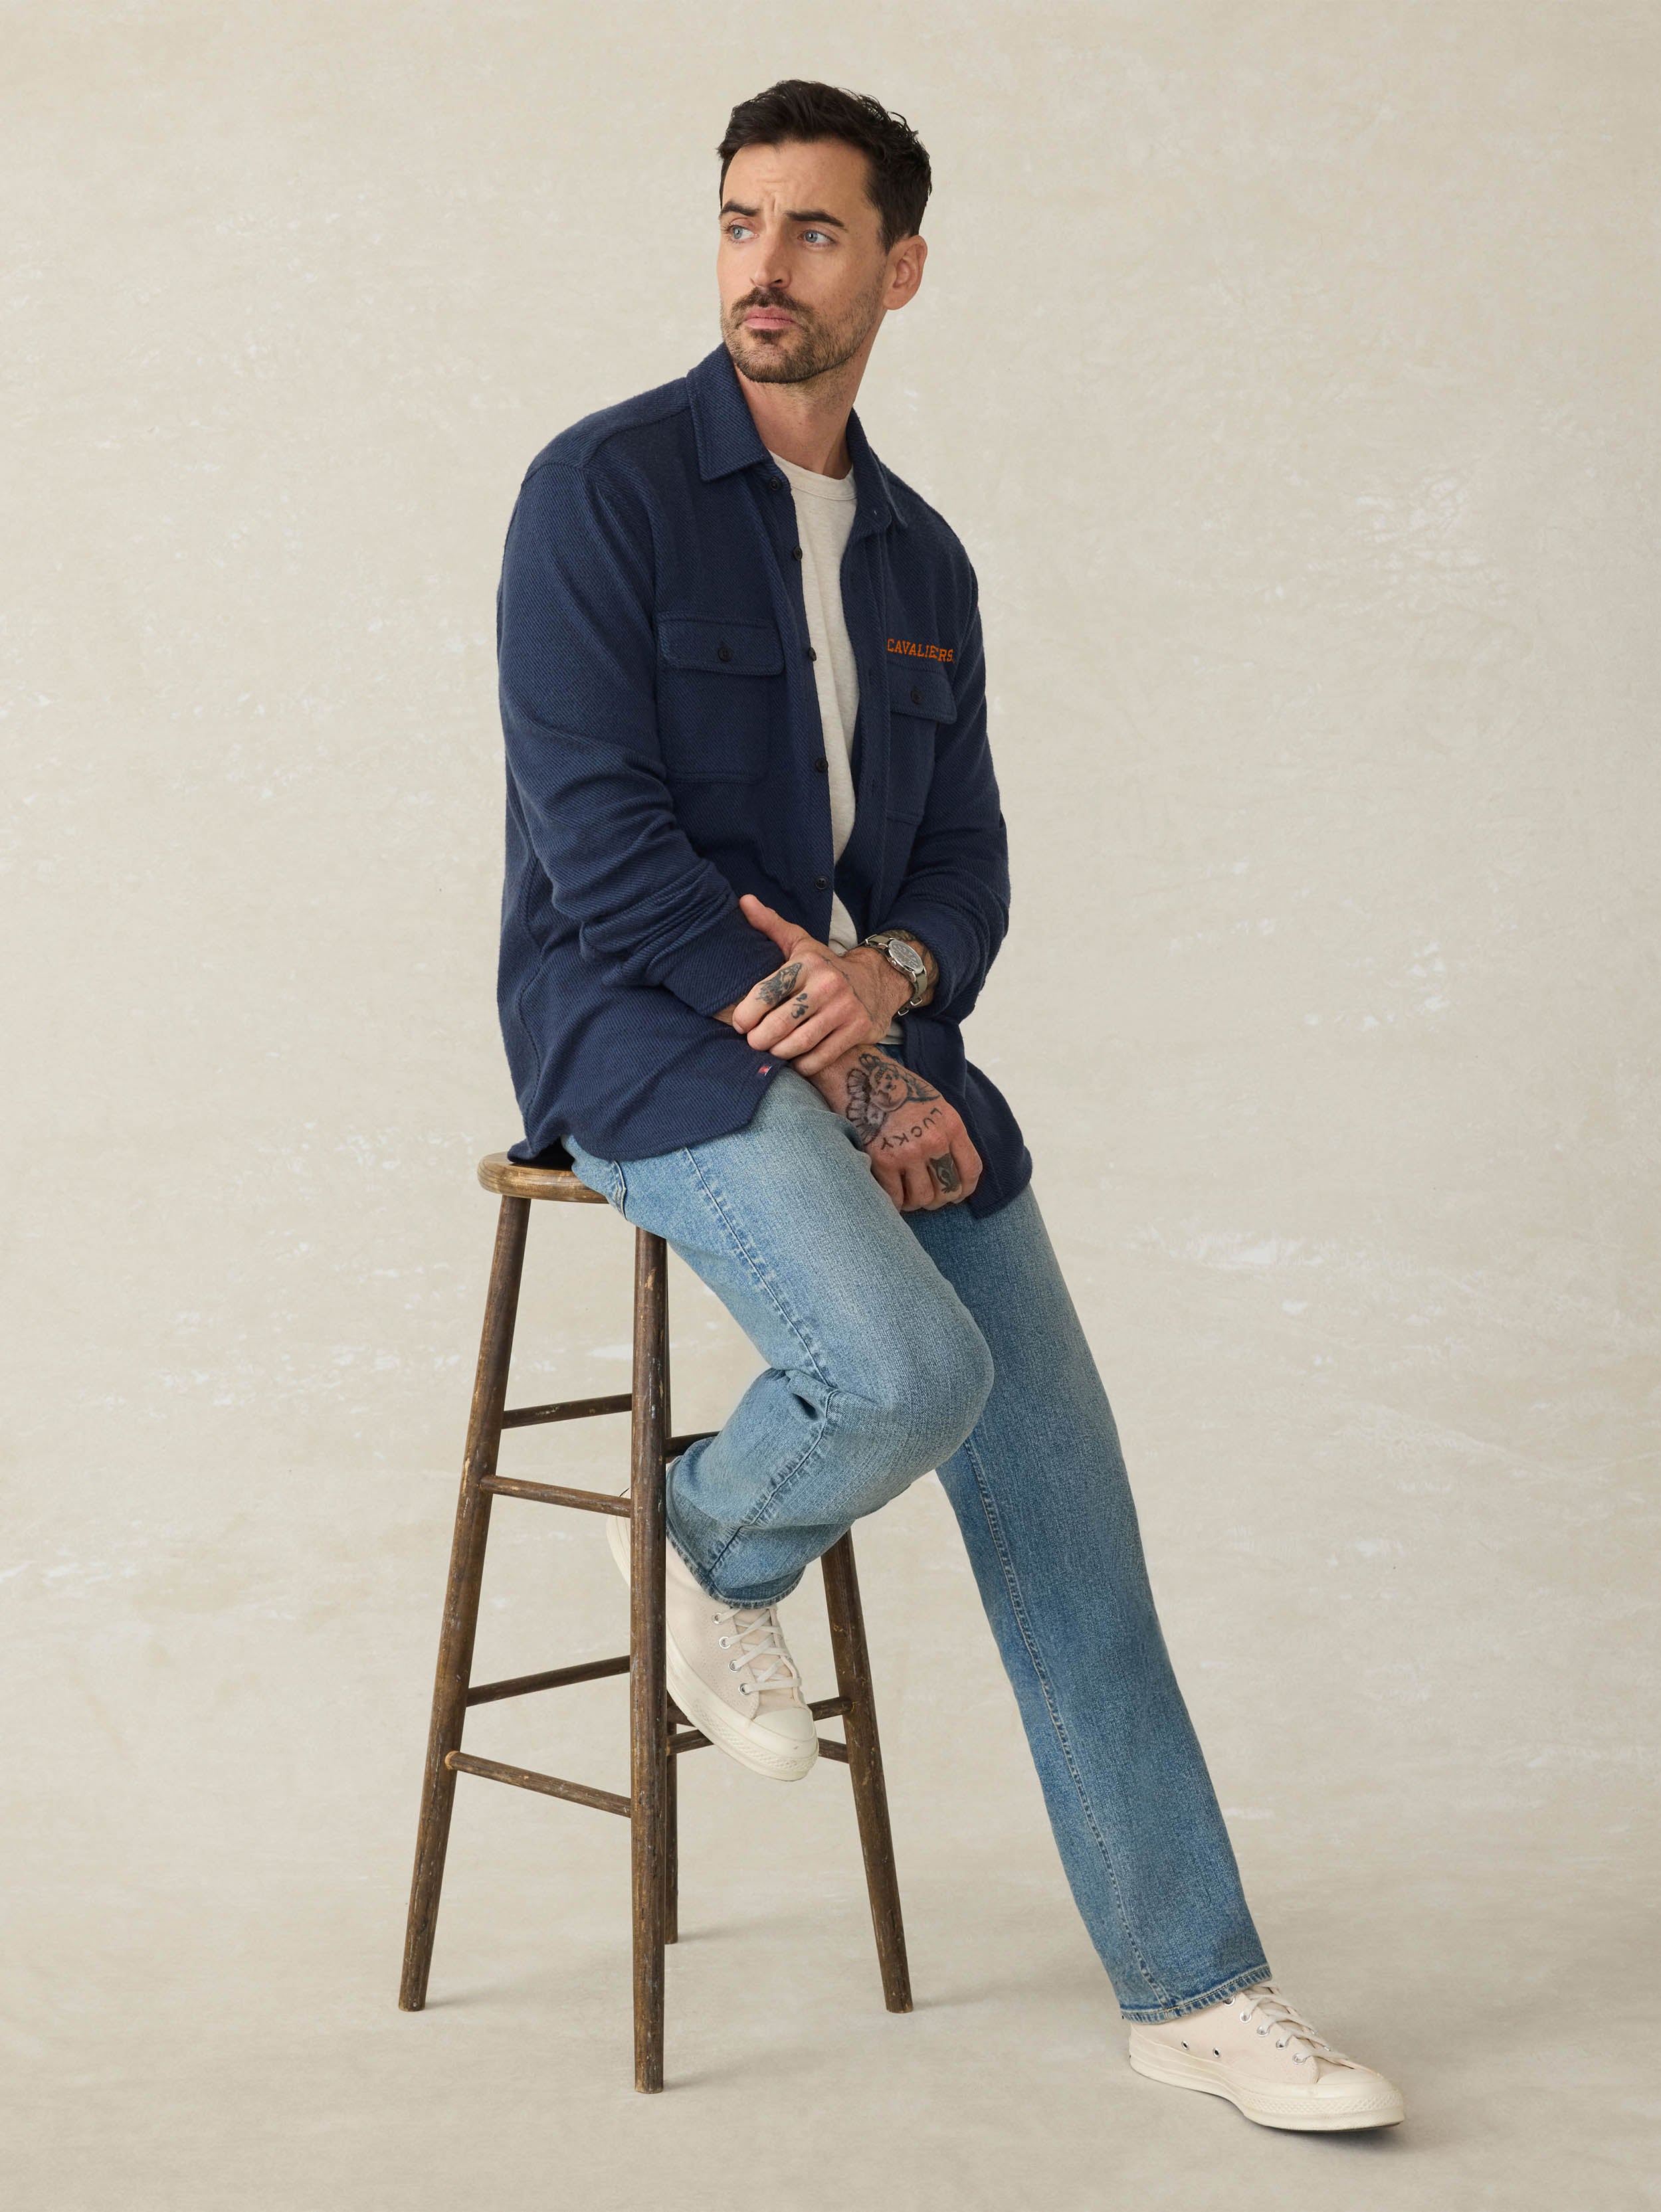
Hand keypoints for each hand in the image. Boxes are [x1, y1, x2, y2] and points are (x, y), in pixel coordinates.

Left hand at [724, 893, 908, 1075]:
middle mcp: (827, 985)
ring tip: (772, 1051)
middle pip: (780, 1023)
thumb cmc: (826, 967)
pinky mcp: (856, 1031)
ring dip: (779, 1053)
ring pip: (799, 1043)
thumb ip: (770, 925)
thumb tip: (743, 901)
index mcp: (807, 964)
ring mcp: (844, 1009)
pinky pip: (820, 1057)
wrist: (877, 981)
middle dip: (759, 1039)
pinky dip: (803, 1064)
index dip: (747, 1013)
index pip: (767, 991)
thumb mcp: (801, 943)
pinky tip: (796, 1059)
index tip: (739, 1024)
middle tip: (753, 1043)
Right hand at [811, 1046, 981, 1211]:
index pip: (971, 1170)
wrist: (859, 1075)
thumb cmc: (896, 1088)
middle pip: (949, 1189)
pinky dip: (895, 1202)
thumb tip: (951, 1166)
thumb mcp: (934, 1103)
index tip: (956, 1193)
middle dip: (940, 1199)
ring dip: (916, 1202)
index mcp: (951, 1125)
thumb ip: (947, 1133)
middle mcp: (934, 1141)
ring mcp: (908, 1152)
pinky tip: (891, 1194)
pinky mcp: (882, 1160)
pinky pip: (895, 1197)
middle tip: (927, 1197)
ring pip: (923, 1198)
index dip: (965, 1189)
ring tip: (907, 1195)